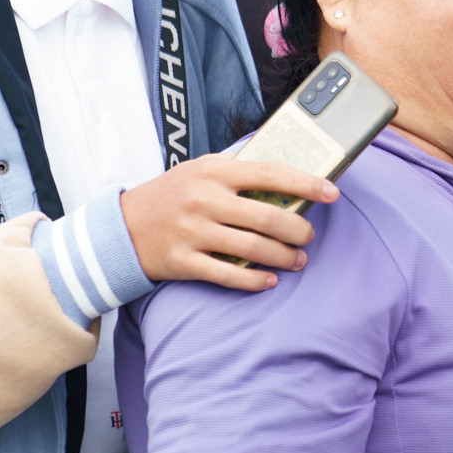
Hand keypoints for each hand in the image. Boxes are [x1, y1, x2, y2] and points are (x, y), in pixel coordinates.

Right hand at [120, 156, 338, 292]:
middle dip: (297, 230)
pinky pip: (228, 274)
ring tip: (297, 260)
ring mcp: (193, 231)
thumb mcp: (200, 170)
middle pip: (267, 217)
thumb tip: (290, 177)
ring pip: (253, 248)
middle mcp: (204, 199)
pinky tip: (269, 281)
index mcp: (213, 171)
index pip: (270, 174)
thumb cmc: (171, 195)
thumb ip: (239, 172)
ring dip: (283, 257)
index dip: (306, 184)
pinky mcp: (183, 261)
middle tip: (308, 237)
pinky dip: (254, 281)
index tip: (332, 193)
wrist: (120, 227)